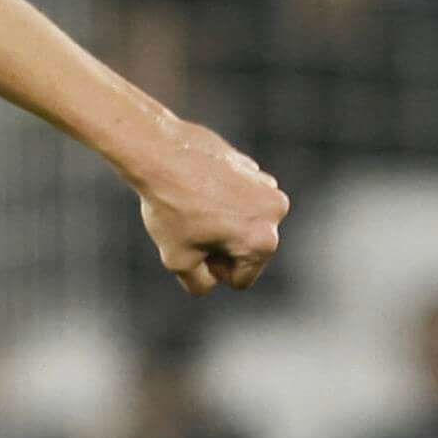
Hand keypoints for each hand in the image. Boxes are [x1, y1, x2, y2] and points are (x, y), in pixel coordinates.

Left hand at [136, 122, 286, 295]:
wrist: (161, 154)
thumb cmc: (171, 209)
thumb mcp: (178, 260)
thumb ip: (200, 283)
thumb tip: (211, 283)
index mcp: (263, 242)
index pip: (240, 279)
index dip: (211, 270)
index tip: (193, 248)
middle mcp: (276, 213)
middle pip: (246, 250)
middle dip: (219, 247)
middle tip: (190, 227)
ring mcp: (267, 186)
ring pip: (243, 223)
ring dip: (222, 223)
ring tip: (192, 207)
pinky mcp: (253, 168)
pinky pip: (238, 198)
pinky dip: (221, 200)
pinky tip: (196, 189)